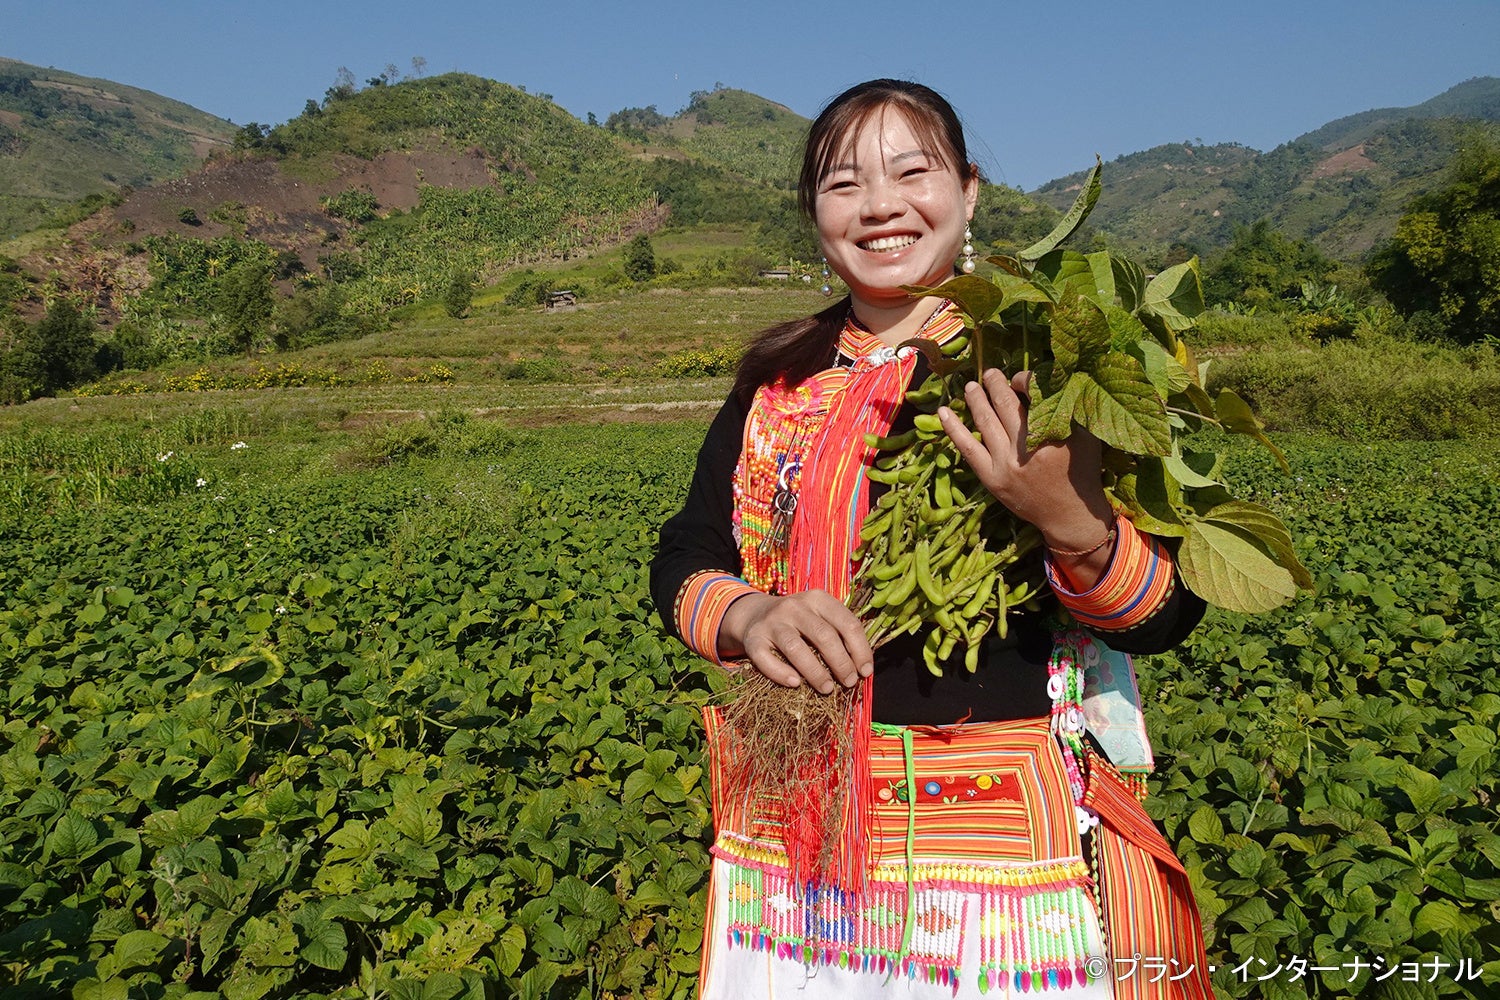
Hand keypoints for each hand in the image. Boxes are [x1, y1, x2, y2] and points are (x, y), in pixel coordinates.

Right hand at [717, 590, 873, 692]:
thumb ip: (839, 634)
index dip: (860, 650)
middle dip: (841, 663)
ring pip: (796, 648)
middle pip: (824, 635)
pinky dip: (781, 673)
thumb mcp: (819, 617)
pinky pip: (766, 659)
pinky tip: (795, 684)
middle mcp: (794, 606)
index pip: (847, 623)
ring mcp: (772, 622)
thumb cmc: (798, 622)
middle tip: (848, 682)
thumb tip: (863, 668)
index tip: (865, 672)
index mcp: (818, 599)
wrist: (754, 614)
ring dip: (815, 672)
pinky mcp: (753, 639)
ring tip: (827, 688)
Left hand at [937, 369, 1112, 550]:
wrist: (1068, 514)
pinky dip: (953, 429)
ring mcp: (1006, 464)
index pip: (1031, 392)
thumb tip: (1045, 379)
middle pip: (1004, 404)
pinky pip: (967, 449)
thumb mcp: (1086, 436)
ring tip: (970, 386)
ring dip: (975, 400)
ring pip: (985, 422)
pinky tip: (943, 412)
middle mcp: (1027, 447)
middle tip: (989, 372)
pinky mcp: (992, 479)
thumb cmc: (1080, 471)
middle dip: (995, 384)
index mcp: (1053, 432)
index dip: (1021, 379)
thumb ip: (1068, 408)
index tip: (1018, 378)